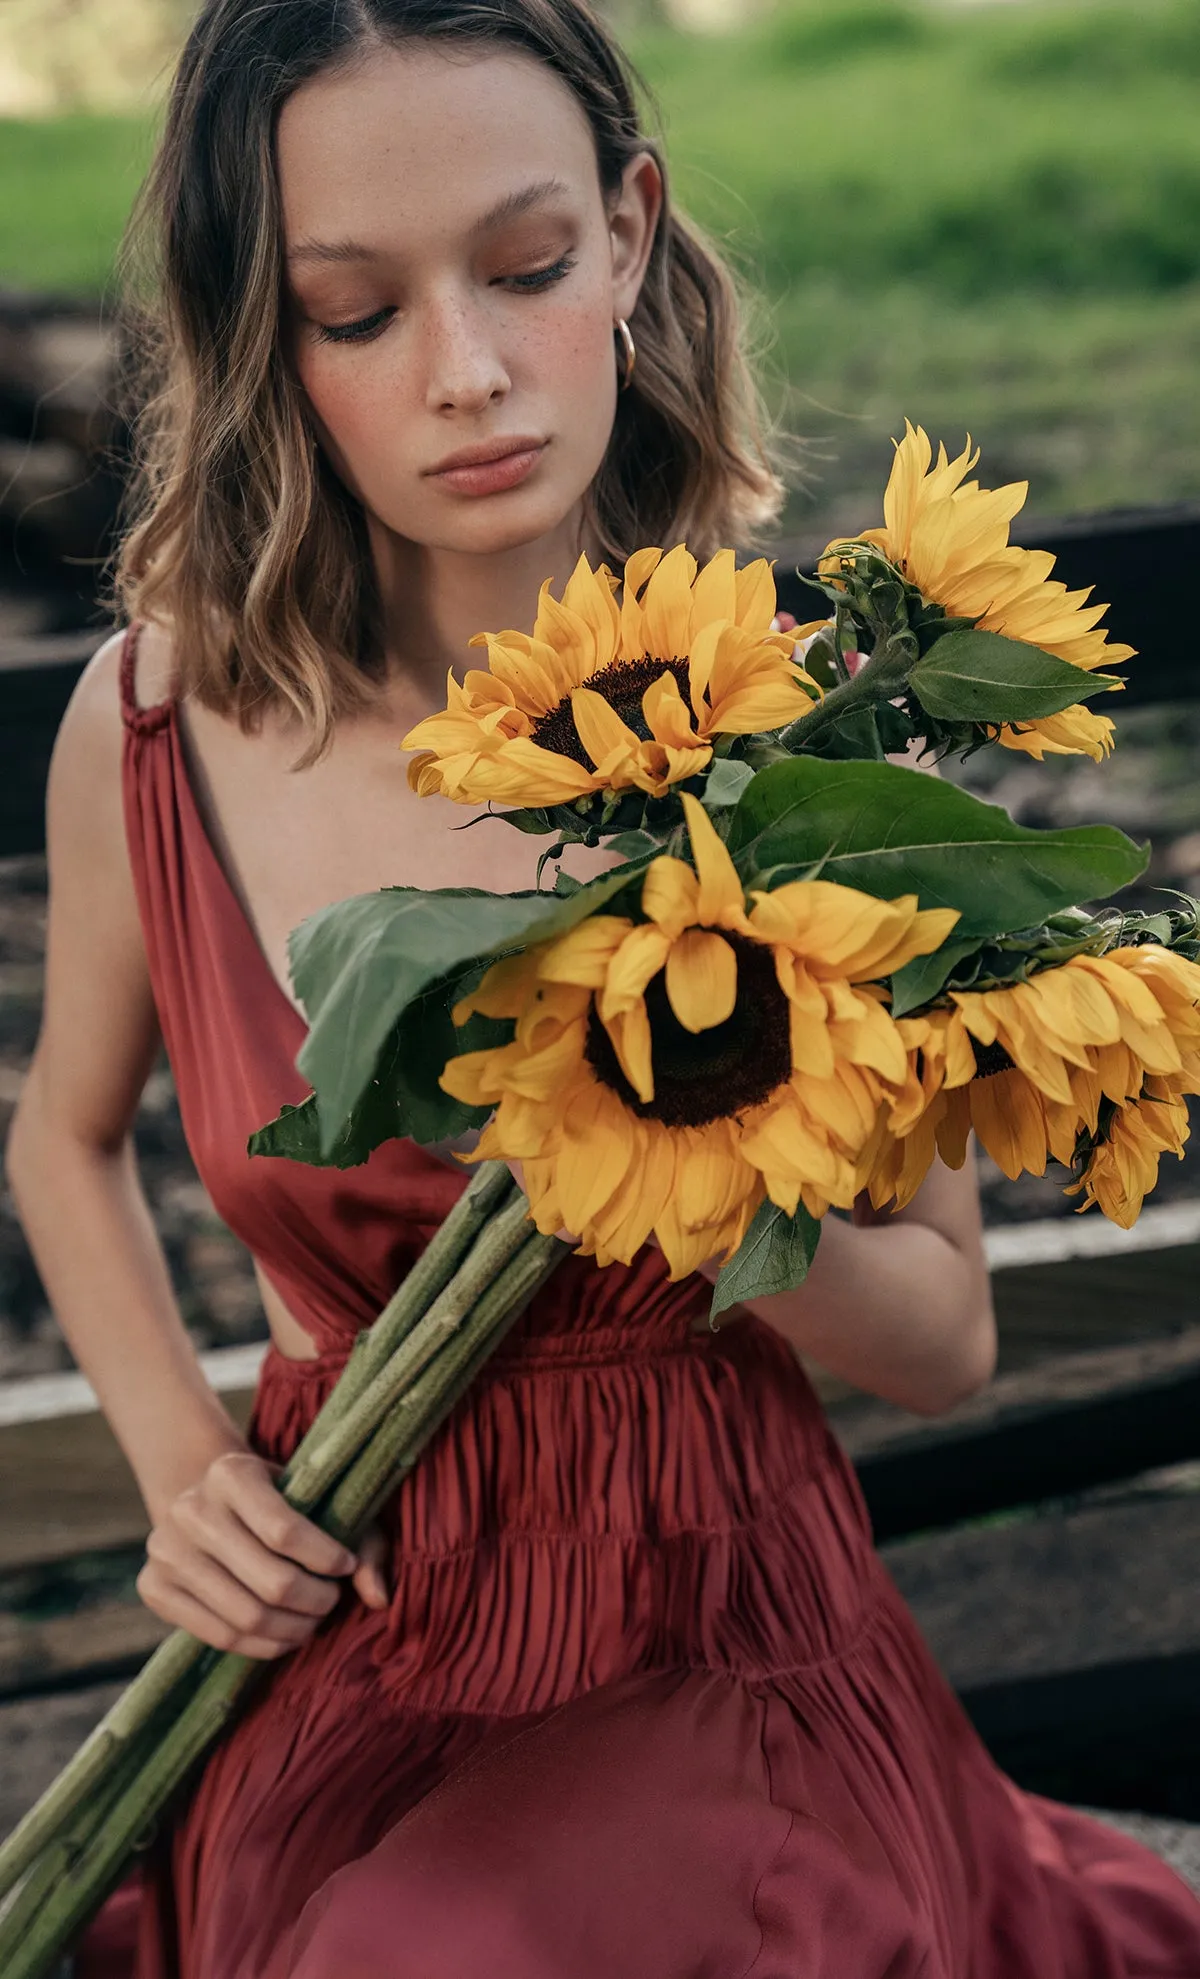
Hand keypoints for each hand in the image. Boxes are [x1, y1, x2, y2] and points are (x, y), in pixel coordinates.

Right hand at [137, 1450, 389, 1659]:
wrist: (205, 1497)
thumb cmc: (278, 1498)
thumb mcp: (320, 1498)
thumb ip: (362, 1540)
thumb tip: (379, 1598)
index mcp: (231, 1473)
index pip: (284, 1531)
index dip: (325, 1558)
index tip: (345, 1566)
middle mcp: (190, 1509)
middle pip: (270, 1582)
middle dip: (316, 1602)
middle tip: (331, 1602)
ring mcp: (165, 1551)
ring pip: (245, 1617)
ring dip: (293, 1630)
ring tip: (312, 1622)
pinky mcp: (153, 1588)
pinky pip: (218, 1636)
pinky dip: (262, 1646)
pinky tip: (284, 1635)